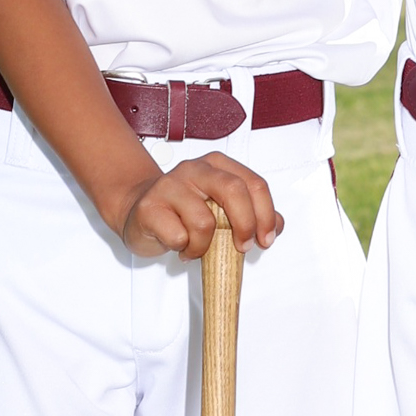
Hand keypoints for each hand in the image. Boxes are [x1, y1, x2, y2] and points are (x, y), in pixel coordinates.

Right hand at [119, 155, 281, 261]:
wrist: (139, 210)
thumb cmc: (184, 211)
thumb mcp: (221, 208)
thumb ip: (251, 213)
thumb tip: (277, 225)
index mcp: (217, 165)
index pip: (253, 183)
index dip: (266, 214)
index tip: (265, 238)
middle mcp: (195, 169)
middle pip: (233, 191)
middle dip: (245, 225)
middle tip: (242, 246)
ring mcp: (170, 185)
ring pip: (204, 221)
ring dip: (206, 245)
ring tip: (198, 248)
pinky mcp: (150, 207)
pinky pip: (179, 236)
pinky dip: (185, 249)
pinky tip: (180, 247)